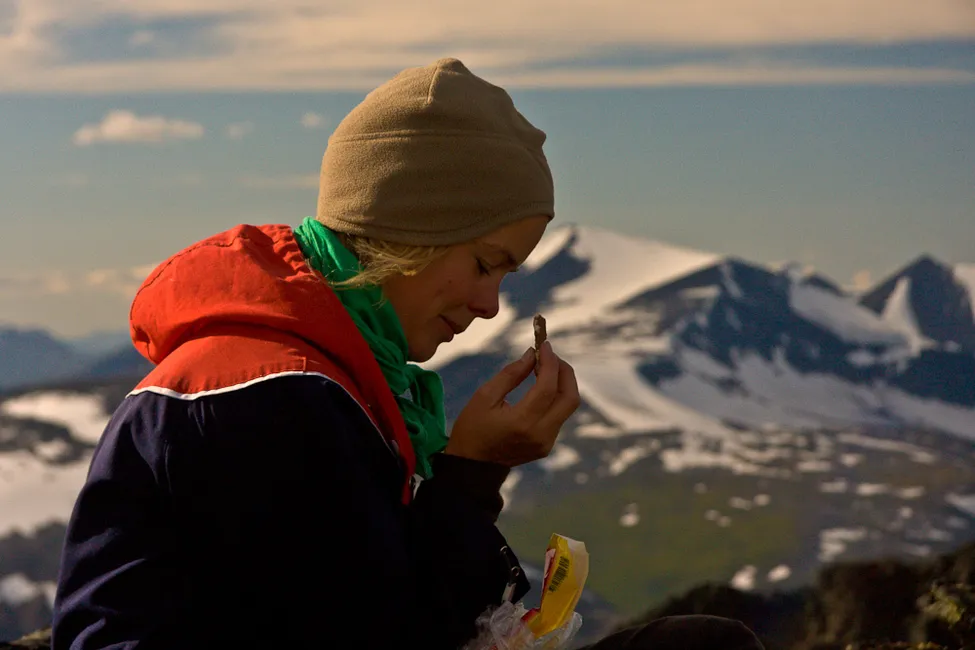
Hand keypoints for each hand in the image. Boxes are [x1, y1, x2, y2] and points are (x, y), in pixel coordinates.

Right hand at [445, 341, 580, 466]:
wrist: (472, 467)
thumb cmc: (472, 429)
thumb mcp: (484, 396)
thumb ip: (511, 374)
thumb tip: (532, 354)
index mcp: (522, 422)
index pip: (548, 386)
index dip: (550, 362)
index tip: (545, 344)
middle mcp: (540, 434)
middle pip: (570, 397)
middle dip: (564, 371)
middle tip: (550, 356)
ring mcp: (546, 442)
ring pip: (568, 407)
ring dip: (561, 383)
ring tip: (543, 368)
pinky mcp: (547, 446)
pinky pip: (559, 416)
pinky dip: (555, 397)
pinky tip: (541, 387)